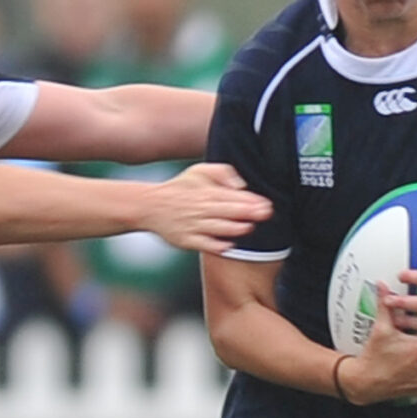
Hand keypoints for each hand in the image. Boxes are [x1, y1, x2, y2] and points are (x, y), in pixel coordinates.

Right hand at [137, 162, 271, 253]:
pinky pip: (204, 245)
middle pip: (228, 211)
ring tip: (249, 227)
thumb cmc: (179, 188)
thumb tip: (241, 184)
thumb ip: (222, 172)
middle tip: (266, 213)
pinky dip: (217, 245)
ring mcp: (194, 226)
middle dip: (248, 212)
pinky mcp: (187, 240)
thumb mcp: (199, 171)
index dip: (251, 200)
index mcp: (207, 192)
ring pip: (218, 228)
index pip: (233, 196)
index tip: (266, 203)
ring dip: (235, 228)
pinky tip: (229, 245)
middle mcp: (201, 209)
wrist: (149, 206)